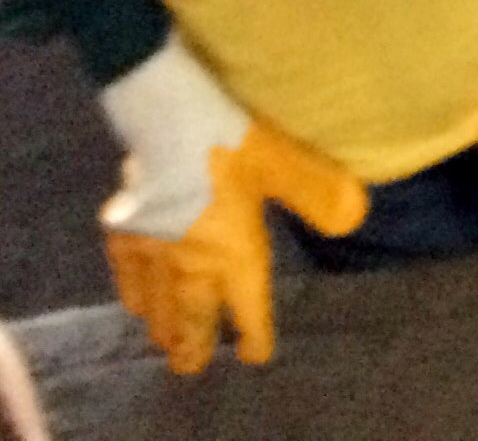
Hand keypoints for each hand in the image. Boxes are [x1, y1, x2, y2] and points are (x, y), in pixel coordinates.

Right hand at [98, 37, 366, 373]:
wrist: (162, 115)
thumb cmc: (229, 139)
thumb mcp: (285, 160)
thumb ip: (319, 191)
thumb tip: (356, 216)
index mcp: (232, 255)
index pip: (246, 309)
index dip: (252, 335)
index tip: (255, 353)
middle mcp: (189, 266)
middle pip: (190, 324)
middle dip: (195, 348)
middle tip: (197, 363)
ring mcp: (150, 254)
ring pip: (155, 312)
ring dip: (166, 330)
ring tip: (170, 340)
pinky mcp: (120, 234)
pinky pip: (126, 283)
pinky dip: (135, 300)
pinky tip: (138, 298)